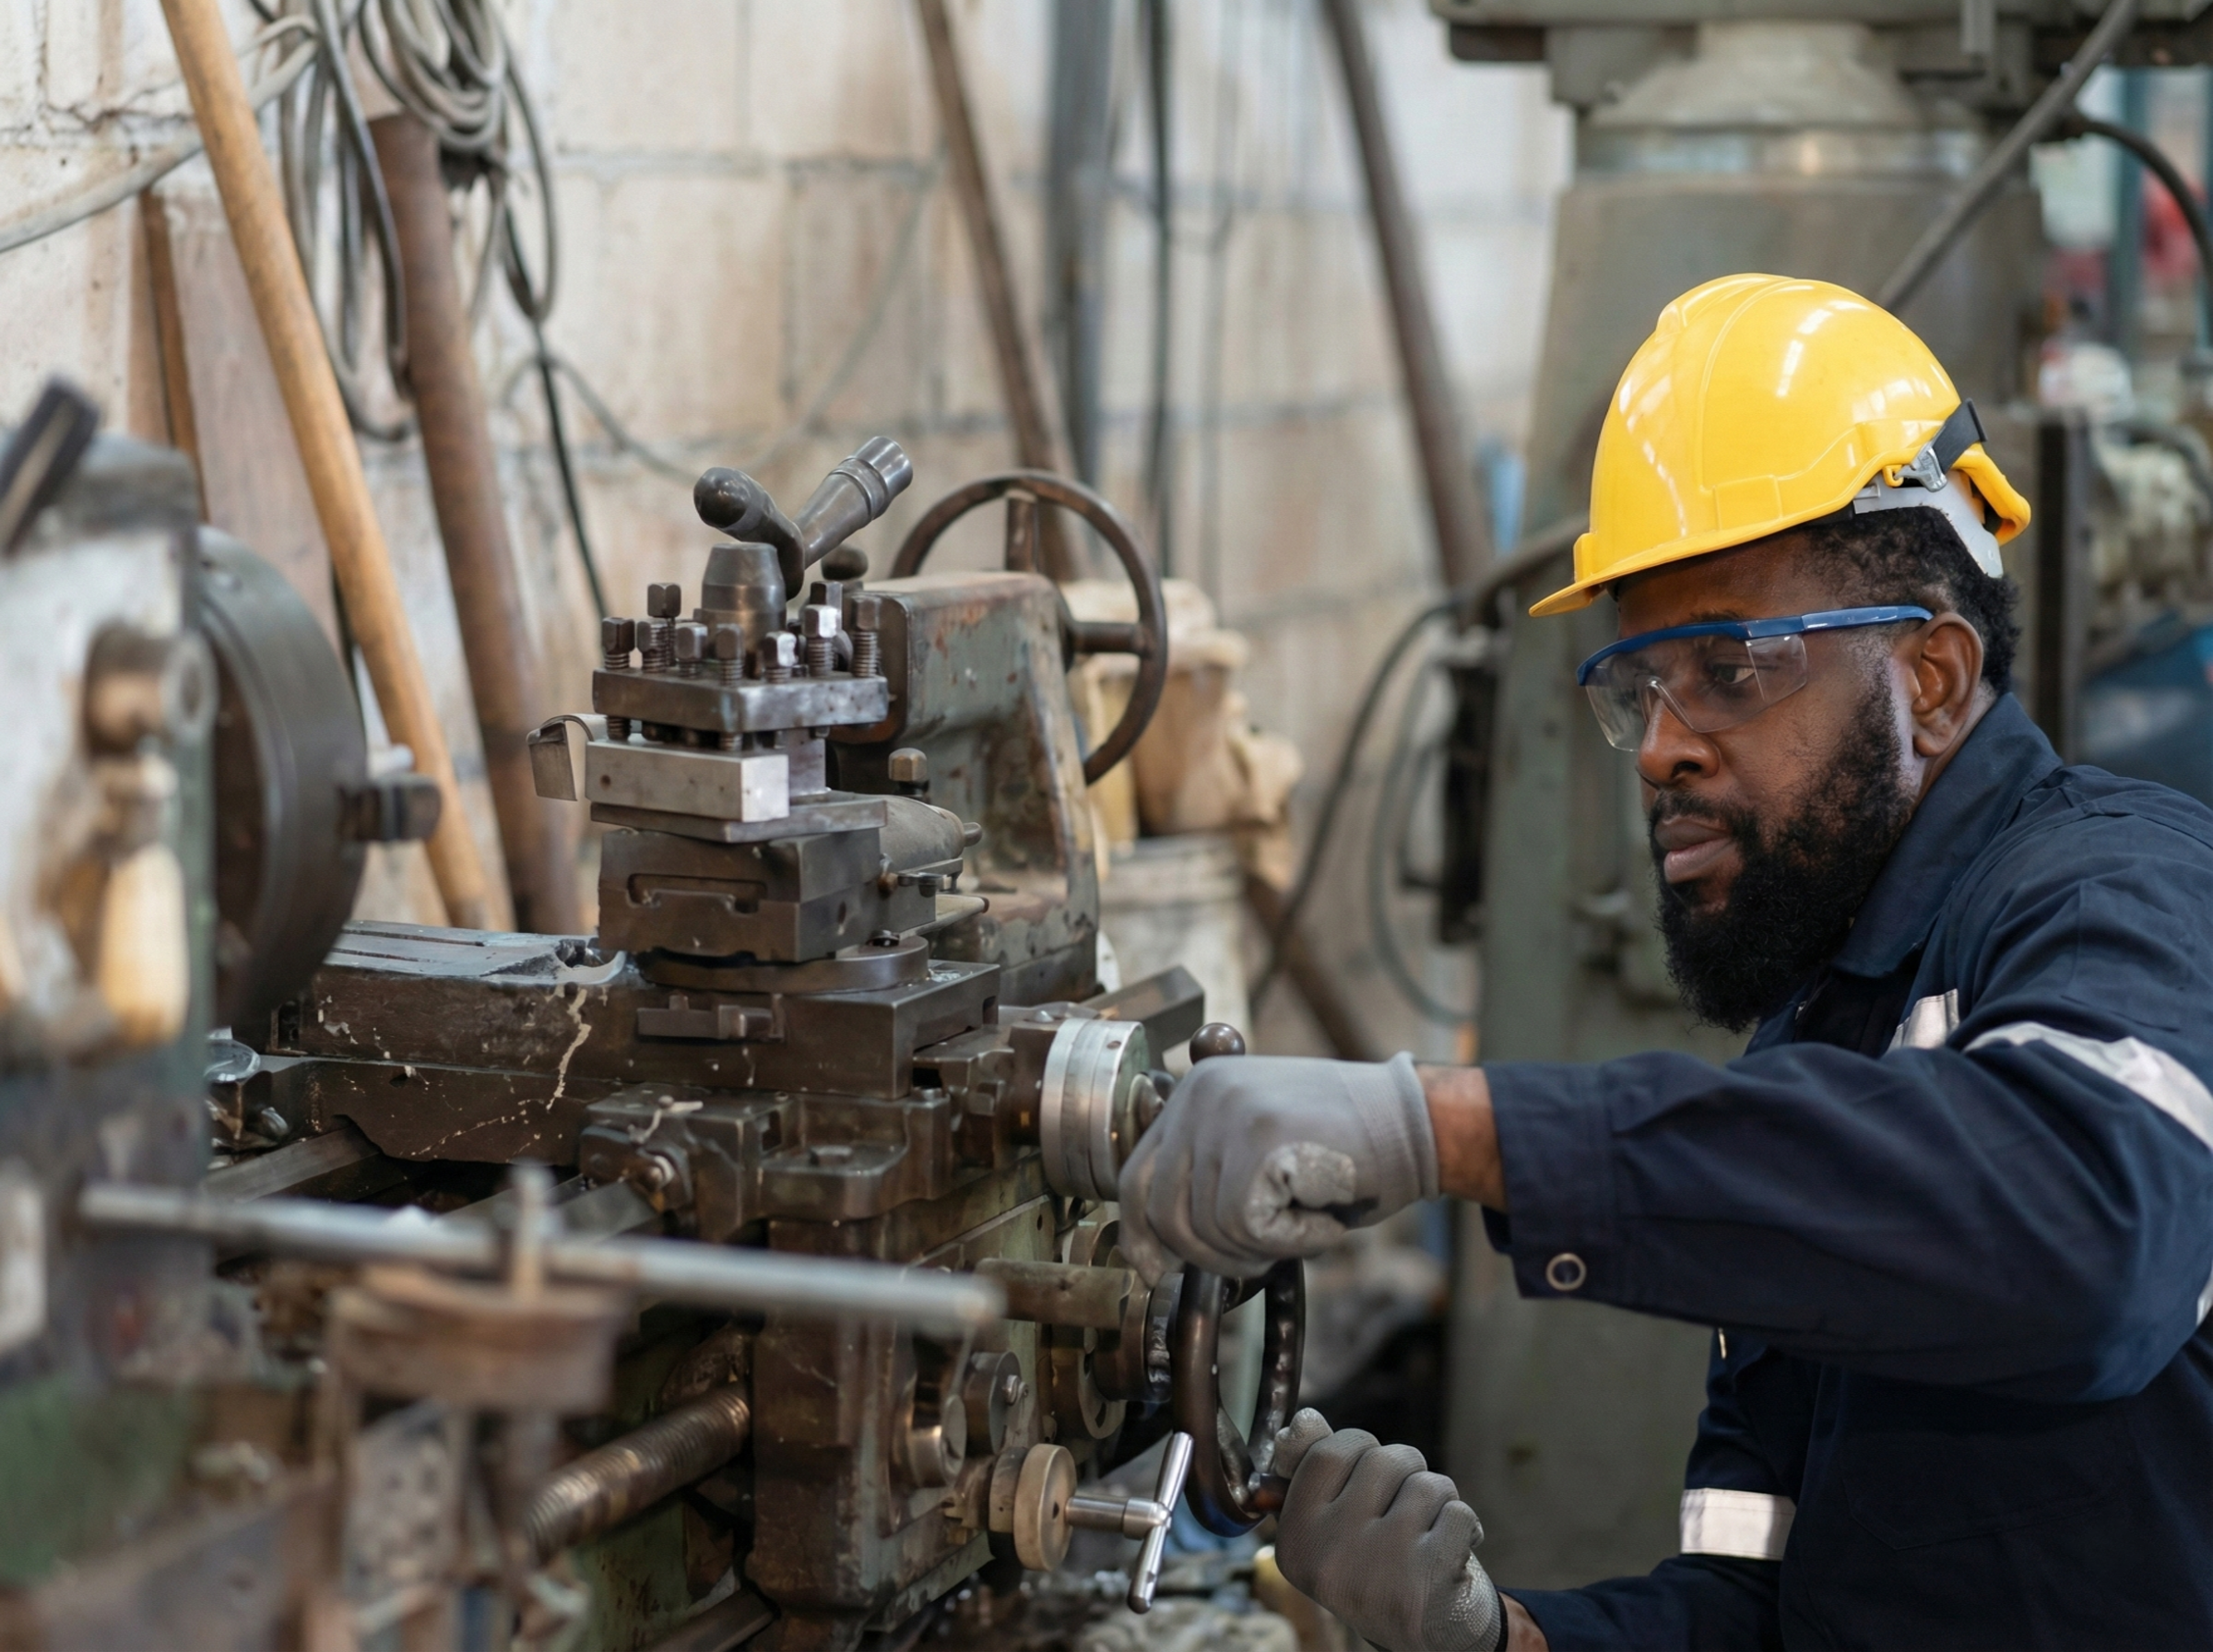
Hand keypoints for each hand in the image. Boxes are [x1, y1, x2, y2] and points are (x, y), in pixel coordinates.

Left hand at [1115, 1053, 1437, 1284]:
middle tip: (1259, 1257)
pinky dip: (1291, 1241)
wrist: (1416, 1123)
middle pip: (1165, 1211)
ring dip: (1261, 1247)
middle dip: (1209, 1256)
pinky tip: (1322, 1217)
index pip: (1136, 1176)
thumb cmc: (1346, 1147)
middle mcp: (1203, 1093)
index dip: (1141, 1235)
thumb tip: (1161, 1247)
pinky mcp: (1260, 1140)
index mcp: (1197, 1092)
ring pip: (1209, 1228)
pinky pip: (1249, 1227)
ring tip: (1305, 1219)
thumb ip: (1209, 1175)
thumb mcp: (1258, 1142)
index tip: (1157, 1270)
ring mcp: (1229, 1112)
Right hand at [1270, 1409, 1504, 1651]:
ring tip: (1428, 1535)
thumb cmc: (1377, 1564)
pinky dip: (1465, 1525)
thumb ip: (1315, 1467)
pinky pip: (1458, 1512)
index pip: (1329, 1451)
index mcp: (1295, 1539)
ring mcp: (1378, 1568)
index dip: (1360, 1450)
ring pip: (1426, 1484)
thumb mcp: (1335, 1521)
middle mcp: (1328, 1556)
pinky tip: (1453, 1553)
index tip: (1370, 1478)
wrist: (1422, 1637)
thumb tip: (1305, 1419)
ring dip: (1438, 1501)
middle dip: (1406, 1472)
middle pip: (1382, 1459)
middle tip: (1402, 1512)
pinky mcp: (1428, 1582)